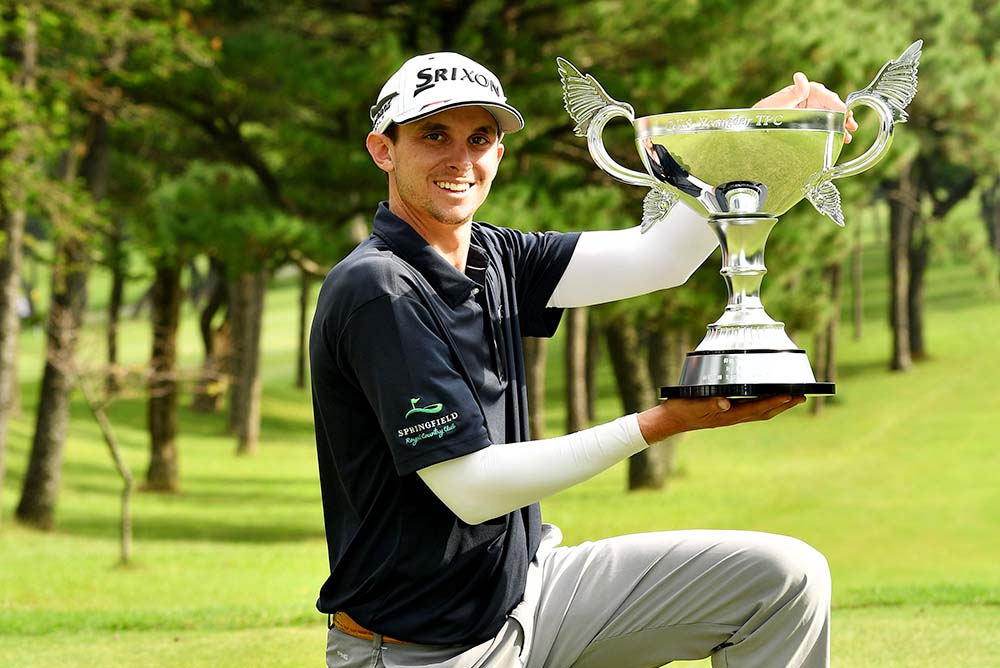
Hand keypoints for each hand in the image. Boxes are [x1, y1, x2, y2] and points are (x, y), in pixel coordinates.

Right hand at [637, 394, 805, 443]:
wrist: (670, 421)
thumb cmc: (681, 410)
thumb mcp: (693, 404)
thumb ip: (709, 403)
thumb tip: (726, 402)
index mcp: (727, 415)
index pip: (756, 408)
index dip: (774, 402)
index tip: (790, 395)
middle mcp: (732, 417)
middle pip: (764, 412)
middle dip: (783, 405)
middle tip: (801, 396)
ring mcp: (730, 416)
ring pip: (759, 411)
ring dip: (777, 405)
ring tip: (791, 397)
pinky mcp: (726, 413)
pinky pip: (750, 409)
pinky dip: (764, 404)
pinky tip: (767, 398)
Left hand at [753, 72, 858, 142]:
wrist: (757, 124)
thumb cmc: (767, 110)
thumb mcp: (780, 102)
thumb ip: (794, 92)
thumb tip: (800, 77)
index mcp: (807, 90)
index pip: (826, 96)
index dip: (836, 105)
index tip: (844, 113)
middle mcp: (813, 99)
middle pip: (833, 106)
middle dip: (843, 116)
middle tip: (850, 125)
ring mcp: (813, 110)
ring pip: (832, 116)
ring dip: (842, 125)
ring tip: (848, 136)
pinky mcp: (812, 121)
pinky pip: (827, 124)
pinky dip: (835, 131)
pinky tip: (842, 138)